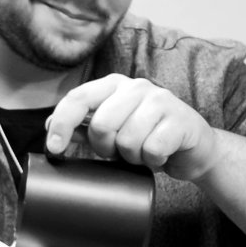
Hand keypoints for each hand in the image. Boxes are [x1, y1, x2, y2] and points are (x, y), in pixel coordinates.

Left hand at [46, 74, 221, 180]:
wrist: (195, 150)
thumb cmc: (150, 138)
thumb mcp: (114, 132)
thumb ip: (85, 126)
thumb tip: (51, 125)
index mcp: (115, 85)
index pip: (78, 98)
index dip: (61, 124)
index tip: (54, 149)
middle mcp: (137, 87)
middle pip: (101, 124)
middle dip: (105, 149)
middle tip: (119, 153)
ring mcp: (161, 101)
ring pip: (127, 140)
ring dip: (133, 157)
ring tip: (144, 152)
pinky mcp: (180, 120)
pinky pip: (152, 150)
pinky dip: (153, 161)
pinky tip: (161, 155)